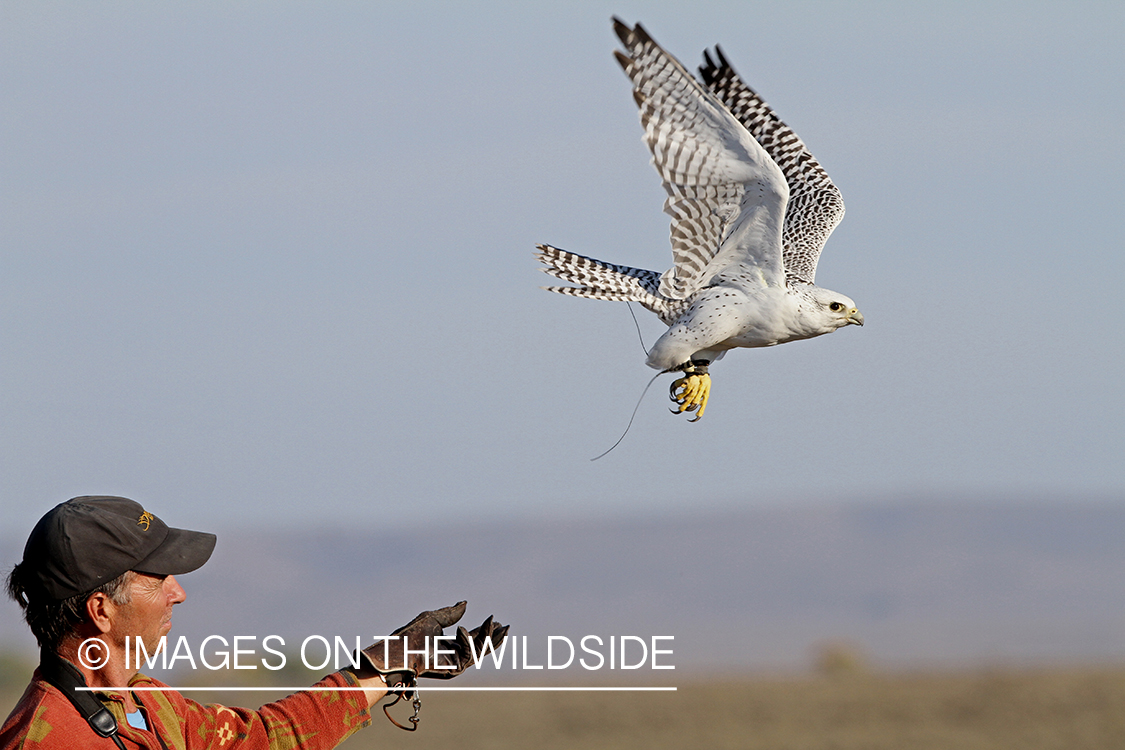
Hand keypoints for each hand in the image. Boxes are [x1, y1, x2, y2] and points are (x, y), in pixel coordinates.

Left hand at [359, 602, 508, 681]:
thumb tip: (466, 603)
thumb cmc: (410, 635)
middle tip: (506, 627)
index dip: (485, 629)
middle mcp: (454, 656)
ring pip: (479, 652)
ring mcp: (454, 664)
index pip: (472, 638)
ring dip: (488, 637)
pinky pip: (469, 655)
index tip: (495, 619)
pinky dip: (469, 641)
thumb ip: (451, 614)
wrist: (399, 651)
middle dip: (494, 638)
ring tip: (495, 623)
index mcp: (449, 645)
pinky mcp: (453, 669)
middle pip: (480, 648)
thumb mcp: (434, 618)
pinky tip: (463, 630)